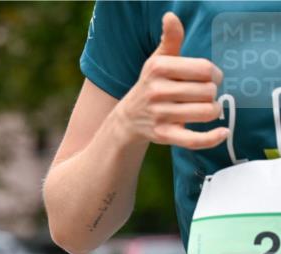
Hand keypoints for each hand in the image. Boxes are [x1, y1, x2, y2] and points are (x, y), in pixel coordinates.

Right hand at [113, 12, 227, 149]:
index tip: (210, 78)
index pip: (205, 69)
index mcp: (158, 69)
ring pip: (206, 112)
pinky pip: (193, 139)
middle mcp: (157, 91)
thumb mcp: (158, 60)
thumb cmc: (151, 85)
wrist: (128, 118)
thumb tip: (170, 17)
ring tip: (205, 109)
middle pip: (208, 91)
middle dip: (212, 93)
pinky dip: (211, 138)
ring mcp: (159, 115)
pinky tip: (222, 132)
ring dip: (212, 111)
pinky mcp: (163, 135)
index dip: (214, 74)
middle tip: (203, 95)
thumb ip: (170, 38)